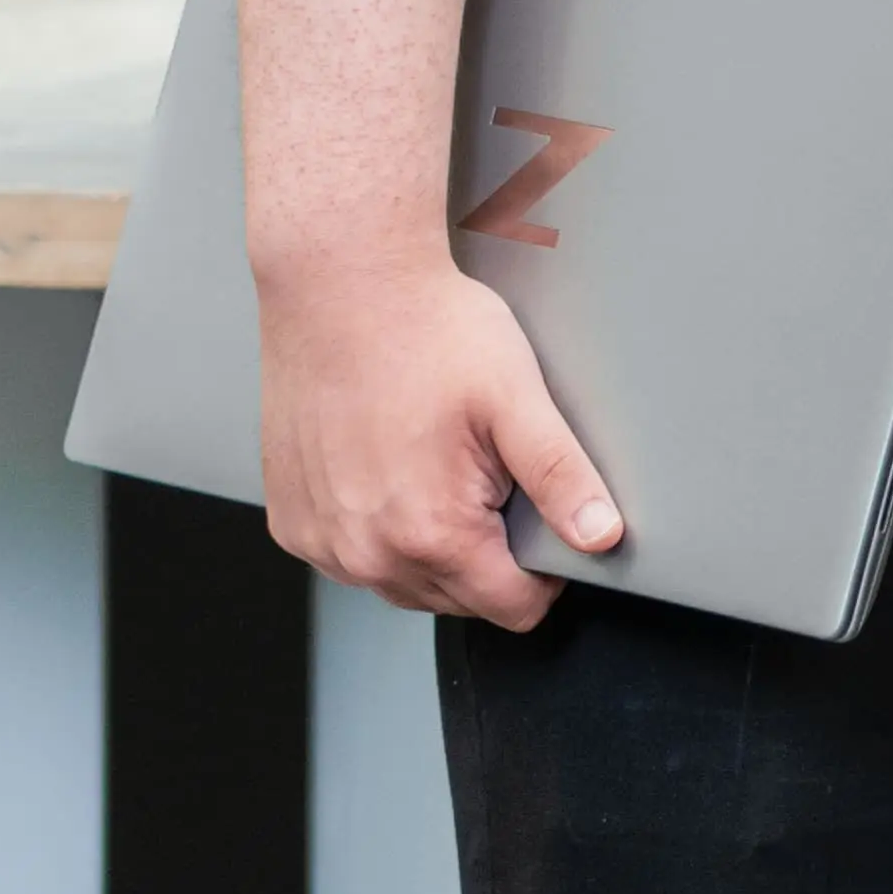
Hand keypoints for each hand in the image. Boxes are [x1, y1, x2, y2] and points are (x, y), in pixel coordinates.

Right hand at [257, 243, 622, 626]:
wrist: (341, 284)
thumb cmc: (425, 329)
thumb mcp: (517, 398)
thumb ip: (563, 478)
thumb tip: (602, 537)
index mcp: (431, 534)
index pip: (513, 608)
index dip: (544, 572)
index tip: (539, 518)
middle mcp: (367, 553)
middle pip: (459, 599)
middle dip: (486, 551)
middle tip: (484, 471)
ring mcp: (322, 542)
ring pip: (403, 584)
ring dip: (430, 545)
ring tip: (433, 462)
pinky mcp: (291, 523)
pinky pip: (352, 558)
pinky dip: (377, 530)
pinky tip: (387, 467)